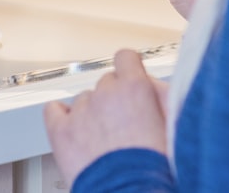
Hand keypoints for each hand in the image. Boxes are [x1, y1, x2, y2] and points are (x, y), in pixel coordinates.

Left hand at [44, 49, 169, 185]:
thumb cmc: (156, 170)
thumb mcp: (175, 126)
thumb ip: (164, 98)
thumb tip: (154, 86)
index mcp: (135, 89)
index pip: (126, 58)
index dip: (129, 68)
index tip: (130, 78)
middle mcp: (106, 95)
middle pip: (106, 81)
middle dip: (114, 98)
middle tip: (123, 122)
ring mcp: (80, 112)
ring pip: (83, 99)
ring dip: (92, 112)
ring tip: (102, 138)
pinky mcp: (61, 132)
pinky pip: (54, 110)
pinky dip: (61, 116)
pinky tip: (73, 128)